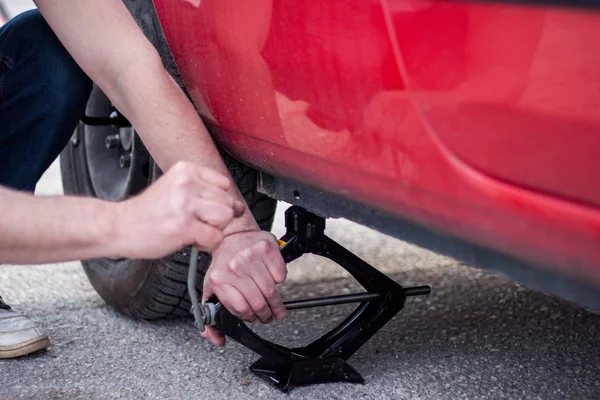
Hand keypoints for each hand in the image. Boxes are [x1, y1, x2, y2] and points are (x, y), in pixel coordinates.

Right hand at [114, 161, 244, 258]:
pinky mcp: (184, 226)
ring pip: (225, 218)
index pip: (224, 184)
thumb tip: (238, 206)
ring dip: (214, 230)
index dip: (218, 201)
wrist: (118, 226)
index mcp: (186, 170)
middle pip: (228, 202)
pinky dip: (206, 244)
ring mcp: (185, 204)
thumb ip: (203, 191)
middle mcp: (187, 183)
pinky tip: (190, 240)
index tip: (204, 210)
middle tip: (197, 224)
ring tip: (195, 231)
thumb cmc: (147, 212)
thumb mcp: (174, 188)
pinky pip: (215, 237)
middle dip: (218, 218)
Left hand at [201, 230, 287, 345]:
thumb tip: (218, 339)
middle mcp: (234, 268)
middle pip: (258, 302)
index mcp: (219, 279)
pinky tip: (273, 279)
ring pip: (271, 291)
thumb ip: (209, 316)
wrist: (231, 235)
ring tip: (276, 307)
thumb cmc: (223, 264)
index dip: (250, 317)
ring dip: (276, 303)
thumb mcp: (210, 288)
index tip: (254, 317)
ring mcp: (250, 257)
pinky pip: (280, 276)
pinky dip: (280, 281)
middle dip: (266, 314)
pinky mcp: (266, 250)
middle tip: (269, 316)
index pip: (241, 309)